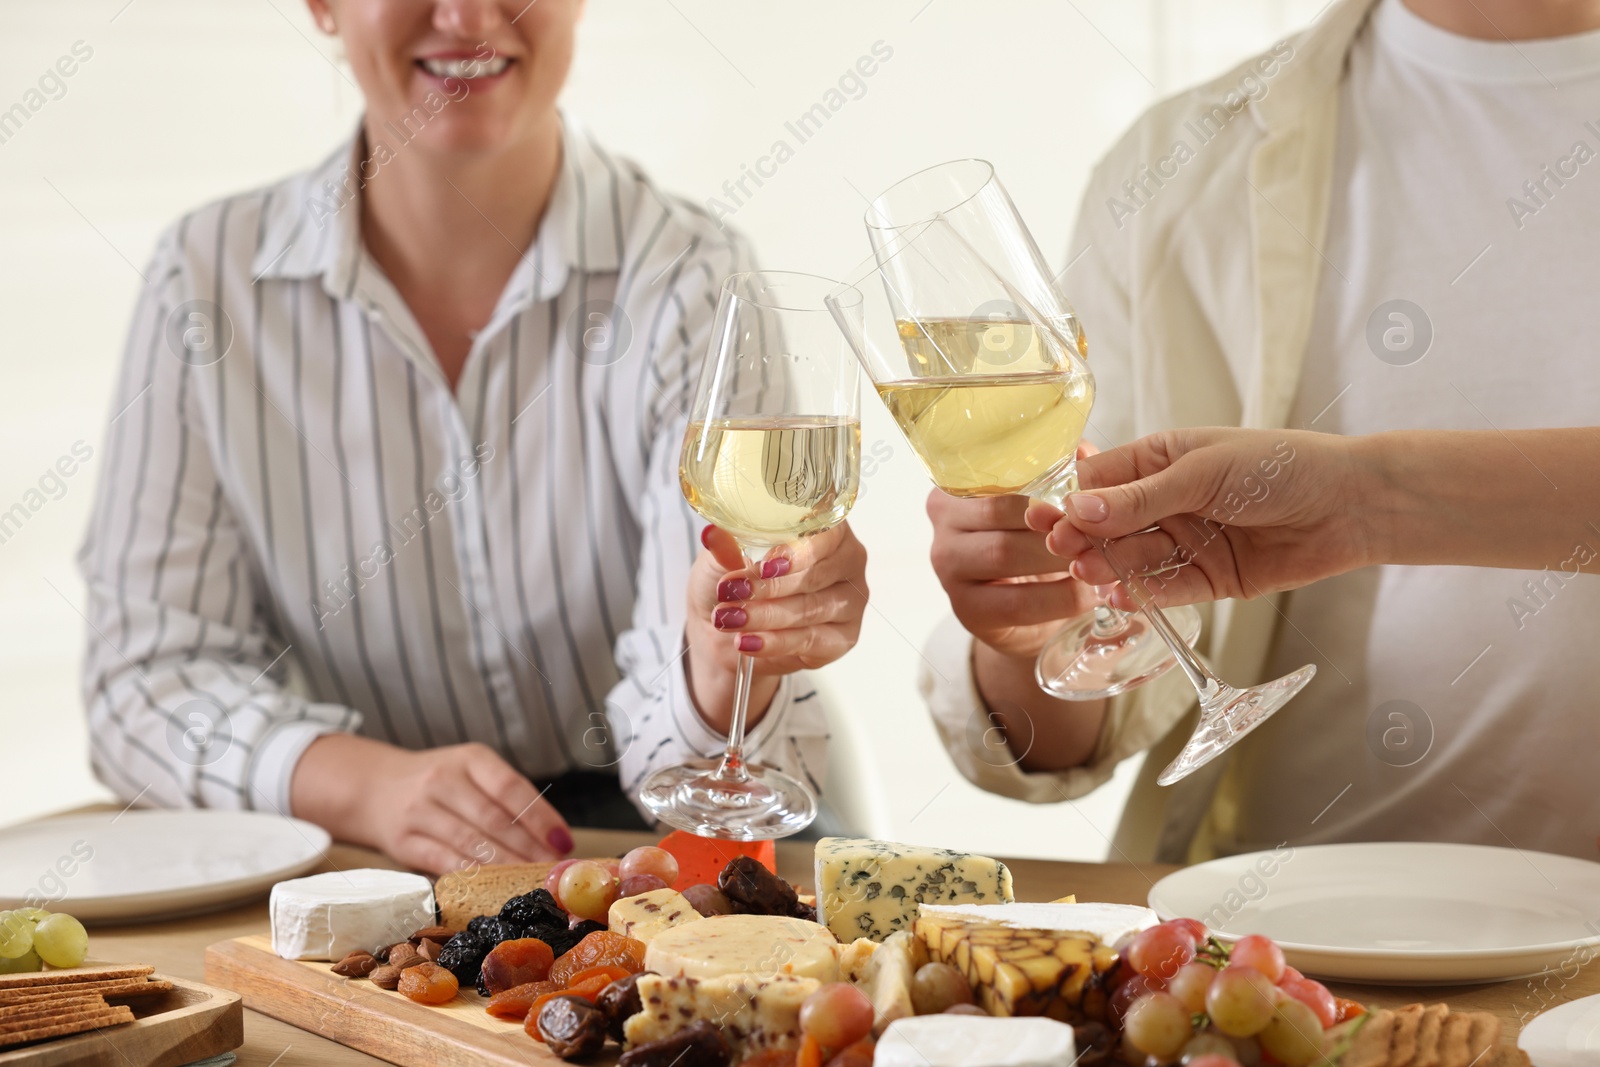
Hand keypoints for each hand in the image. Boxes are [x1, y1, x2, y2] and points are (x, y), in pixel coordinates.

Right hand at [290, 734, 573, 875]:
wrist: (372, 788)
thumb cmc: (438, 783)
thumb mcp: (470, 771)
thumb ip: (505, 797)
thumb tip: (553, 837)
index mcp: (469, 758)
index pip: (511, 787)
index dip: (541, 817)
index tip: (563, 842)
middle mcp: (443, 780)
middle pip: (495, 820)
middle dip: (529, 849)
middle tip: (552, 870)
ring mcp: (420, 811)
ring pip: (472, 844)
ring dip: (507, 866)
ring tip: (531, 880)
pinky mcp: (404, 843)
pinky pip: (446, 863)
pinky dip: (475, 877)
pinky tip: (496, 887)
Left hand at [684, 523, 868, 729]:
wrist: (726, 628)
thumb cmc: (734, 581)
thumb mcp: (722, 557)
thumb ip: (726, 546)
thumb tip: (713, 535)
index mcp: (825, 527)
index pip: (825, 532)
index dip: (797, 550)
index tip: (767, 565)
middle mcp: (846, 560)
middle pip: (817, 573)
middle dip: (773, 586)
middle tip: (736, 591)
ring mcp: (850, 601)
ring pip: (811, 609)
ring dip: (766, 615)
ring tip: (730, 619)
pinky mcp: (842, 638)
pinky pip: (810, 640)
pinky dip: (775, 642)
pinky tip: (748, 641)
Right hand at [926, 470, 1099, 661]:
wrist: (1029, 613)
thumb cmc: (1038, 546)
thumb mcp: (1050, 505)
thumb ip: (1063, 476)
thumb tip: (1082, 452)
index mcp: (961, 484)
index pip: (1004, 474)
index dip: (1050, 485)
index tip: (1089, 499)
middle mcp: (944, 521)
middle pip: (1001, 512)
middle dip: (1056, 522)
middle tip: (1102, 530)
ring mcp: (948, 567)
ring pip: (1005, 554)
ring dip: (1060, 559)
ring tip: (1102, 560)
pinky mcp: (966, 610)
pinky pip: (1016, 603)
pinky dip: (1060, 599)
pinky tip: (1090, 595)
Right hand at [1042, 428, 1373, 608]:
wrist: (1349, 505)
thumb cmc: (1279, 466)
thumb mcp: (1202, 472)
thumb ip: (1141, 497)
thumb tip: (1078, 509)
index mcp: (1161, 461)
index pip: (1100, 483)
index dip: (1074, 503)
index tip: (1049, 521)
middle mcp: (1168, 502)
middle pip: (1111, 525)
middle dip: (1087, 538)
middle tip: (1065, 552)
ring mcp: (1188, 541)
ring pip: (1135, 558)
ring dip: (1110, 566)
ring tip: (1088, 572)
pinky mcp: (1210, 579)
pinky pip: (1168, 588)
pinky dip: (1145, 593)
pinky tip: (1122, 595)